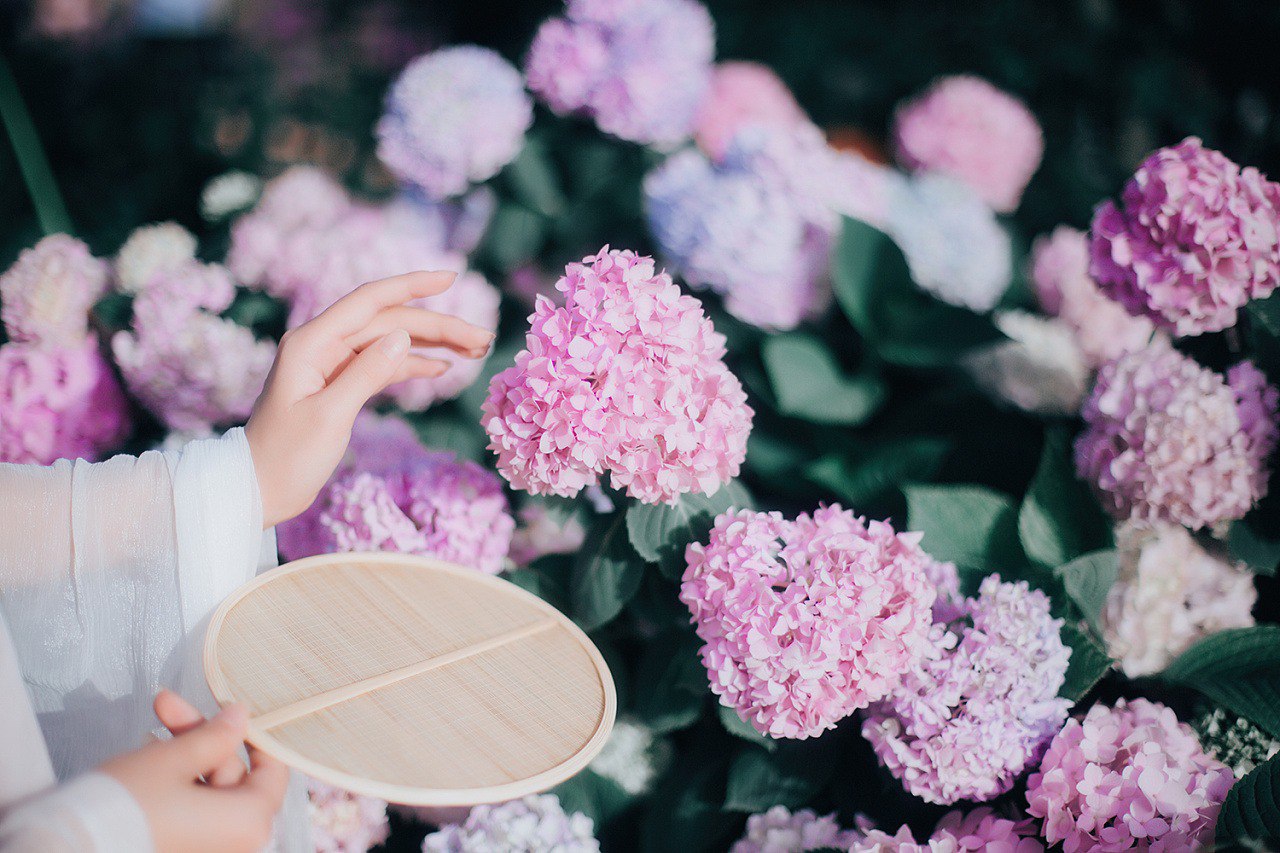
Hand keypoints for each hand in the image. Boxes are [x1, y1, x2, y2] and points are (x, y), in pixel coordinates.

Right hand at [100, 693, 287, 852]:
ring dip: (182, 754)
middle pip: (231, 775)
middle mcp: (235, 844)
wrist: (65, 848)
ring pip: (207, 789)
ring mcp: (206, 849)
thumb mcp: (174, 759)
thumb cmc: (125, 808)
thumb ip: (215, 736)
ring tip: (151, 728)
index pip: (274, 771)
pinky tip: (148, 756)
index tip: (232, 710)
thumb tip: (240, 716)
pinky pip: (190, 810)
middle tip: (166, 704)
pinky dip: (175, 783)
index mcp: (249, 823)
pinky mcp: (180, 849)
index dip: (255, 735)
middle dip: (199, 735)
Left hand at [245, 271, 494, 527]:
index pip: (371, 301)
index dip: (413, 285)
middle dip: (438, 326)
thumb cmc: (287, 456)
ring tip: (475, 350)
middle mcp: (322, 345)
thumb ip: (367, 373)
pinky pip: (382, 364)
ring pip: (391, 342)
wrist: (258, 489)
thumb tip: (404, 336)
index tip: (452, 277)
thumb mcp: (329, 415)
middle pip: (389, 322)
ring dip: (431, 344)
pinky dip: (412, 365)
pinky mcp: (339, 385)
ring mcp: (331, 364)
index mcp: (312, 342)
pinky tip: (442, 367)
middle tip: (483, 338)